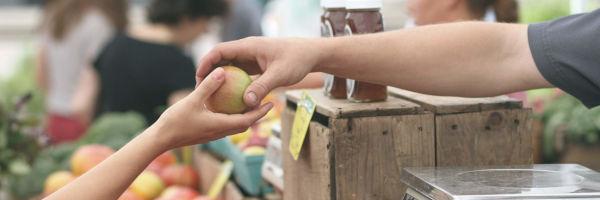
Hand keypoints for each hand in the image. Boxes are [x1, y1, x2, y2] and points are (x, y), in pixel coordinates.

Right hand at [152, 67, 273, 149]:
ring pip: (234, 125)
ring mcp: (212, 133)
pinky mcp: (206, 132)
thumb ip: (208, 86)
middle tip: (266, 101)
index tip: (271, 103)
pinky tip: (227, 104)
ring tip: (250, 101)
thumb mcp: (192, 100)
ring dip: (244, 115)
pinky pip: (224, 123)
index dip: (260, 112)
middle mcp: (219, 132)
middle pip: (244, 123)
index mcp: (220, 126)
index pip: (247, 120)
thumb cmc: (175, 121)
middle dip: (256, 114)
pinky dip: (231, 115)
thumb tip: (222, 71)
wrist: (160, 139)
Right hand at [196, 37, 321, 106]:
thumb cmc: (297, 60)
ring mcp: (251, 58)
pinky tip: (230, 99)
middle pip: (221, 59)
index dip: (206, 63)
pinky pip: (239, 74)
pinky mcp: (256, 65)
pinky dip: (233, 84)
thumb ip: (262, 87)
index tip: (198, 78)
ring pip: (229, 67)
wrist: (311, 54)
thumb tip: (246, 103)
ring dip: (220, 79)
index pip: (220, 51)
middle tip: (200, 91)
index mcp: (248, 46)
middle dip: (209, 73)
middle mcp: (247, 50)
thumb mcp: (280, 75)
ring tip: (211, 96)